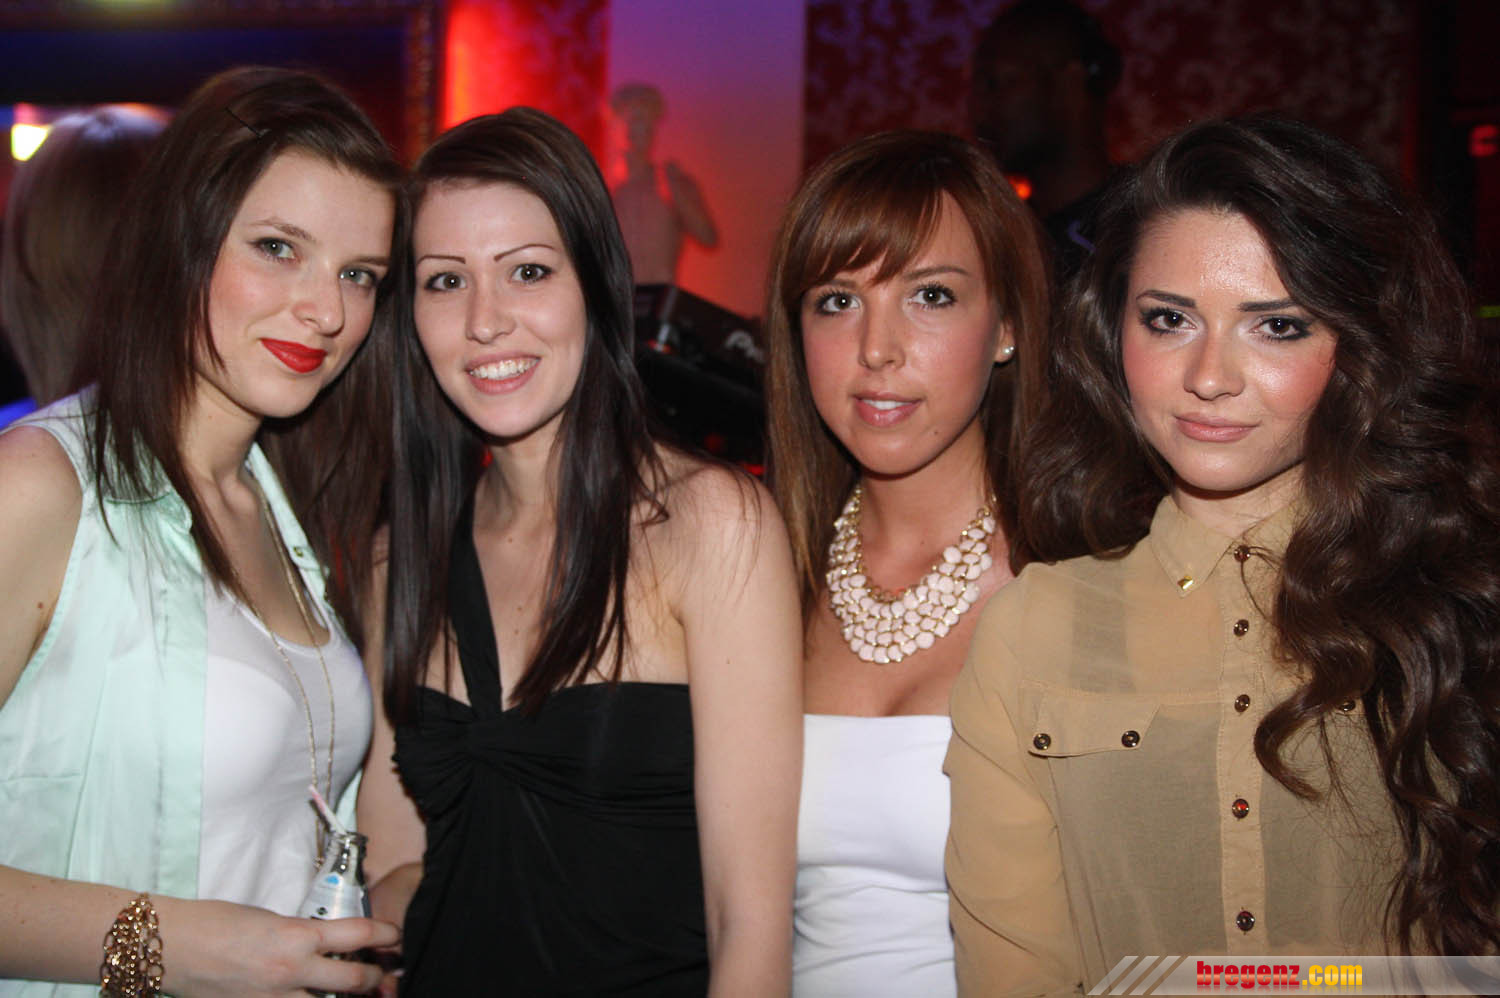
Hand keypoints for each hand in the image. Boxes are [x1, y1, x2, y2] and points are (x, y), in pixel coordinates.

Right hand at [155, 898, 398, 997]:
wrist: (171, 946)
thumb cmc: (216, 922)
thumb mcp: (269, 919)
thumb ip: (301, 935)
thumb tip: (324, 944)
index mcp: (298, 936)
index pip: (358, 934)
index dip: (385, 935)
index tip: (395, 936)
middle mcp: (292, 971)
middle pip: (353, 980)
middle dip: (373, 978)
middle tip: (381, 976)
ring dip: (339, 997)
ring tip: (349, 991)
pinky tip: (307, 997)